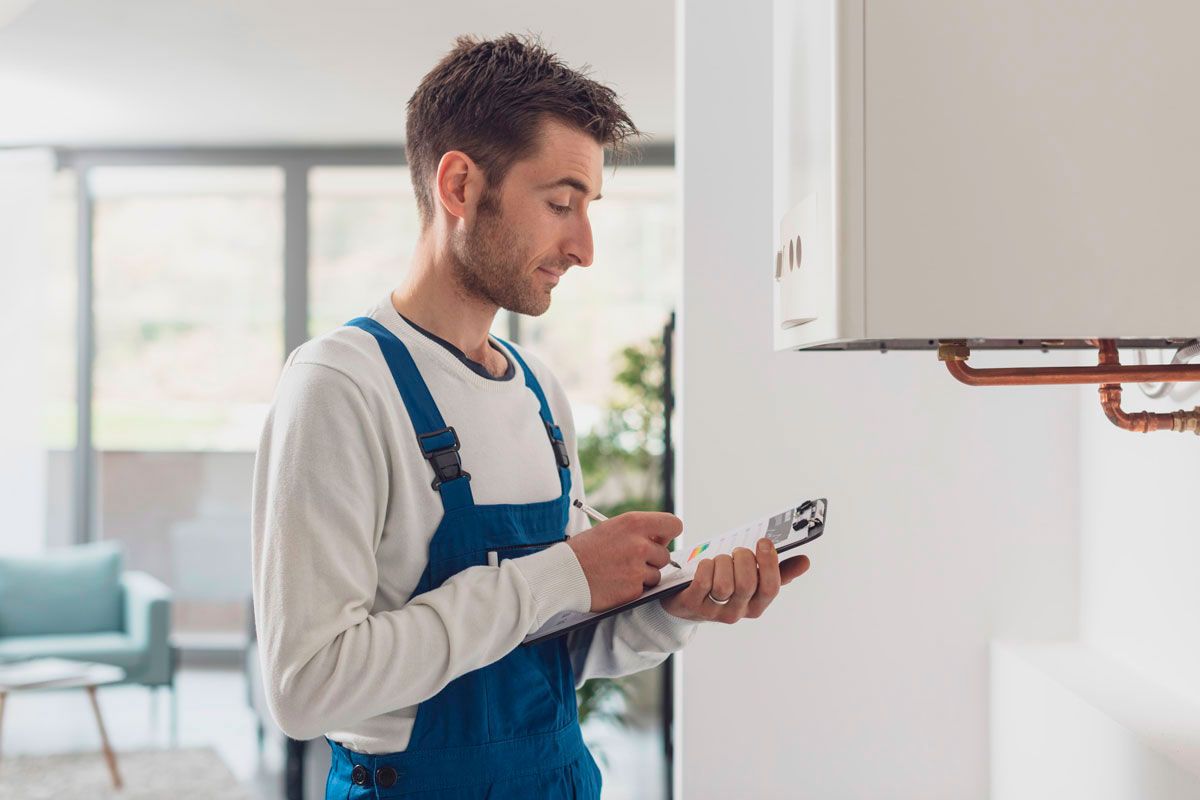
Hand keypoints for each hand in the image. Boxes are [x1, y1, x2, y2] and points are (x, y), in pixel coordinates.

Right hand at [567, 511, 682, 611]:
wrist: (563, 574)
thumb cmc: (585, 550)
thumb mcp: (611, 528)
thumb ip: (638, 531)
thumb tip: (660, 539)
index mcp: (634, 523)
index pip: (673, 525)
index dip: (668, 534)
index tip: (660, 540)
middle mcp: (639, 544)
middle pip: (666, 555)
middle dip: (652, 560)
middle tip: (630, 560)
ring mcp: (637, 569)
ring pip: (656, 575)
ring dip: (643, 576)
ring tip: (619, 572)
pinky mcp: (633, 590)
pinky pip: (644, 590)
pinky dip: (633, 589)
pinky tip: (615, 583)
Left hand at [660, 537, 810, 622]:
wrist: (688, 602)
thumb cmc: (725, 584)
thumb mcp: (752, 580)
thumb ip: (778, 572)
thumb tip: (805, 562)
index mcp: (756, 605)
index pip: (771, 589)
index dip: (769, 564)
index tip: (765, 542)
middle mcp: (737, 612)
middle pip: (747, 584)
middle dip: (742, 559)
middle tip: (737, 551)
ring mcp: (714, 611)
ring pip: (724, 585)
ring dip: (722, 563)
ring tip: (720, 560)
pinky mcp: (693, 605)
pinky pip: (703, 582)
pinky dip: (705, 567)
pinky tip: (706, 564)